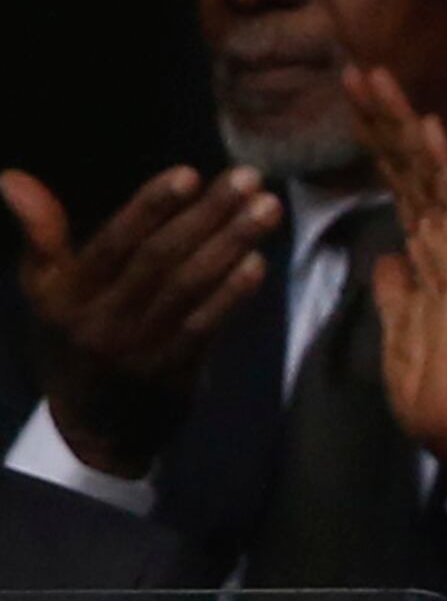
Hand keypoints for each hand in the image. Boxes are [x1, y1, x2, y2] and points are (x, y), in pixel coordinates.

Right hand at [1, 163, 281, 473]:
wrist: (93, 426)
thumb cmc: (73, 339)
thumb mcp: (46, 290)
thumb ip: (42, 235)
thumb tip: (13, 178)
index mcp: (68, 291)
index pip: (114, 241)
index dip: (151, 206)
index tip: (189, 174)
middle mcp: (102, 317)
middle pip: (161, 258)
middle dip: (208, 215)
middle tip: (249, 180)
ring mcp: (140, 346)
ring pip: (189, 287)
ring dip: (232, 245)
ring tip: (267, 210)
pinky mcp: (174, 371)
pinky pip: (205, 327)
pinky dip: (232, 295)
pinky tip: (257, 263)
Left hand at [344, 66, 446, 484]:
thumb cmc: (436, 389)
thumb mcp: (399, 332)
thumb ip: (396, 291)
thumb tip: (386, 257)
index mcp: (428, 260)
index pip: (398, 188)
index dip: (376, 143)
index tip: (351, 100)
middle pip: (411, 171)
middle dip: (385, 119)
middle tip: (358, 66)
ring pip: (430, 178)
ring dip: (405, 127)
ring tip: (380, 78)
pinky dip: (443, 169)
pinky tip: (430, 128)